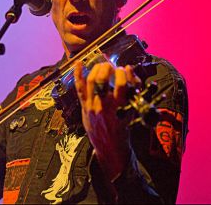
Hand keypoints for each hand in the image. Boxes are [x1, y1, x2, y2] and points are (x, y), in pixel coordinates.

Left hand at [74, 61, 140, 178]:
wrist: (109, 146)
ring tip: (102, 66)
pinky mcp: (84, 107)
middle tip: (112, 66)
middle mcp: (104, 106)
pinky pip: (79, 88)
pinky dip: (78, 74)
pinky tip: (79, 63)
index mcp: (119, 108)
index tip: (124, 69)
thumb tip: (129, 69)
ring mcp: (92, 106)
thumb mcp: (132, 111)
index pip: (121, 84)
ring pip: (91, 81)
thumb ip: (133, 90)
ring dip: (97, 69)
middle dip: (108, 68)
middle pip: (103, 80)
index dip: (123, 73)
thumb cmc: (123, 128)